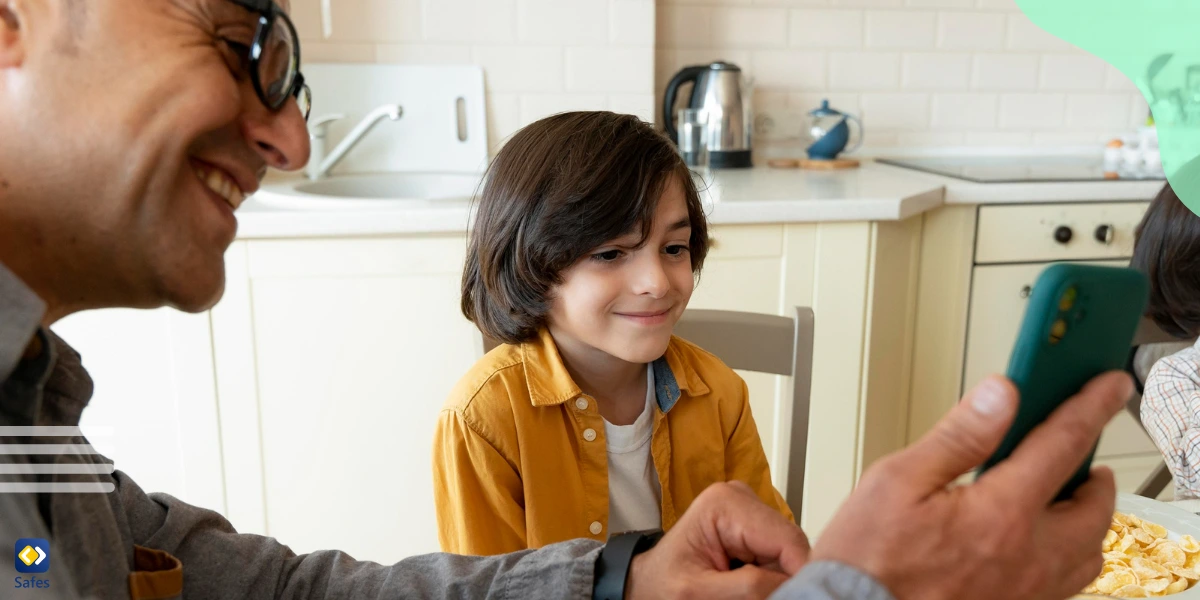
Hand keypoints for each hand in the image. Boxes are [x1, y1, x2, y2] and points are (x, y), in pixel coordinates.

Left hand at [626, 481, 809, 599]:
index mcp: (725, 503)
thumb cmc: (662, 583)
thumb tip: (792, 584)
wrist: (650, 583)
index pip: (787, 539)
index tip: (798, 597)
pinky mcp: (755, 529)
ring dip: (777, 580)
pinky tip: (748, 586)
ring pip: (789, 554)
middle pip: (791, 546)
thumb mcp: (698, 592)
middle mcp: (742, 499)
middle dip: (785, 578)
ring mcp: (751, 512)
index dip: (799, 574)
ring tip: (744, 592)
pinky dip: (772, 578)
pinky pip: (780, 558)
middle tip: (763, 598)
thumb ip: (748, 587)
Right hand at [812, 372, 1130, 599]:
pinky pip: (1067, 583)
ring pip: (1088, 552)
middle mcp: (1027, 557)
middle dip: (1094, 474)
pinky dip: (1068, 554)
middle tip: (1081, 452)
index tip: (1108, 388)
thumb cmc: (866, 559)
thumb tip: (999, 396)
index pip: (1062, 444)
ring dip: (1087, 518)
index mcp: (1000, 514)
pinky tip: (1040, 542)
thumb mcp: (897, 479)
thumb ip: (958, 436)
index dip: (1090, 407)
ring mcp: (1027, 591)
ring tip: (1065, 497)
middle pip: (1094, 507)